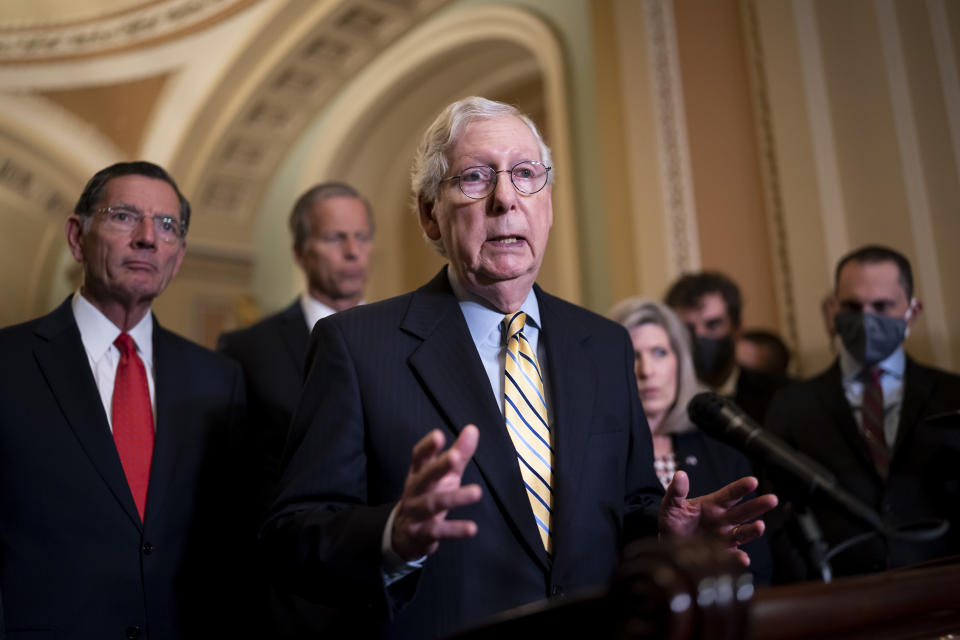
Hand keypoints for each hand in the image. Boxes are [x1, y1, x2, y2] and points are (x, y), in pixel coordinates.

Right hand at [392, 425, 482, 560]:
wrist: (404, 534)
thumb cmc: (428, 495)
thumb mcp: (444, 474)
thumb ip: (459, 453)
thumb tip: (473, 429)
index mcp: (418, 473)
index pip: (419, 457)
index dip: (427, 447)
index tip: (439, 435)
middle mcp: (414, 491)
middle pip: (425, 477)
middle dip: (439, 467)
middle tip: (456, 457)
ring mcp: (415, 513)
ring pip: (433, 504)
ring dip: (454, 498)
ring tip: (477, 492)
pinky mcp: (421, 533)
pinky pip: (438, 531)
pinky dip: (454, 530)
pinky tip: (471, 528)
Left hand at [658, 471, 777, 564]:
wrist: (667, 546)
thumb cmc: (672, 523)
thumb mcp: (671, 505)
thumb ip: (676, 492)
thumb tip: (680, 475)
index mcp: (712, 505)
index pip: (729, 494)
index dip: (741, 488)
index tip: (753, 481)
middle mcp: (722, 520)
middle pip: (743, 511)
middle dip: (757, 506)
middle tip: (772, 499)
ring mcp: (723, 538)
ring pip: (742, 533)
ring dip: (752, 530)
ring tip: (760, 526)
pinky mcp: (720, 555)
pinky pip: (732, 556)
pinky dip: (738, 558)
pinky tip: (743, 559)